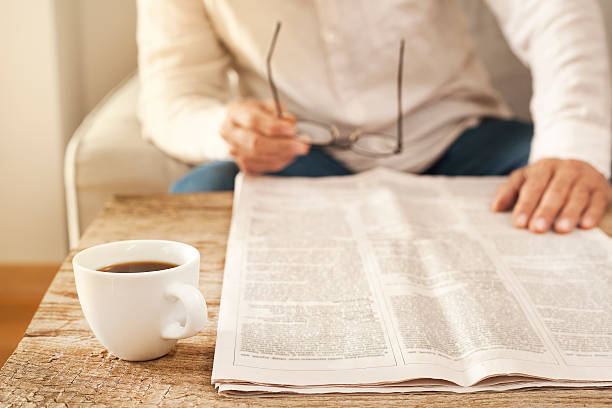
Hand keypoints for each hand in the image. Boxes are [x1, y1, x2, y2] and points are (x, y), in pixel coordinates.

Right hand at [220, 98, 308, 173]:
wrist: (237, 126)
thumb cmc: (254, 113)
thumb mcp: (266, 104)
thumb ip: (278, 111)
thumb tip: (290, 125)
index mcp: (235, 112)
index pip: (253, 121)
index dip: (274, 127)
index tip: (292, 130)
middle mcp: (229, 133)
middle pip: (256, 143)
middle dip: (282, 146)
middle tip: (302, 146)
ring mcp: (234, 150)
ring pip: (260, 157)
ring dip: (284, 155)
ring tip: (299, 149)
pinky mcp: (242, 164)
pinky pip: (263, 167)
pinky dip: (279, 162)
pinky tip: (289, 155)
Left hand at [492, 159, 611, 232]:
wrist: (578, 170)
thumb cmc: (545, 180)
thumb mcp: (525, 180)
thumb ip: (509, 191)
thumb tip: (496, 207)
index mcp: (544, 167)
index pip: (533, 185)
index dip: (526, 205)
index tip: (519, 223)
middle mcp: (566, 169)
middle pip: (555, 190)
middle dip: (545, 210)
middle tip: (537, 229)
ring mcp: (585, 178)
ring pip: (577, 195)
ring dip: (569, 213)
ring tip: (560, 229)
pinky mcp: (601, 188)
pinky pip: (597, 200)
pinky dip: (592, 213)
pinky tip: (585, 225)